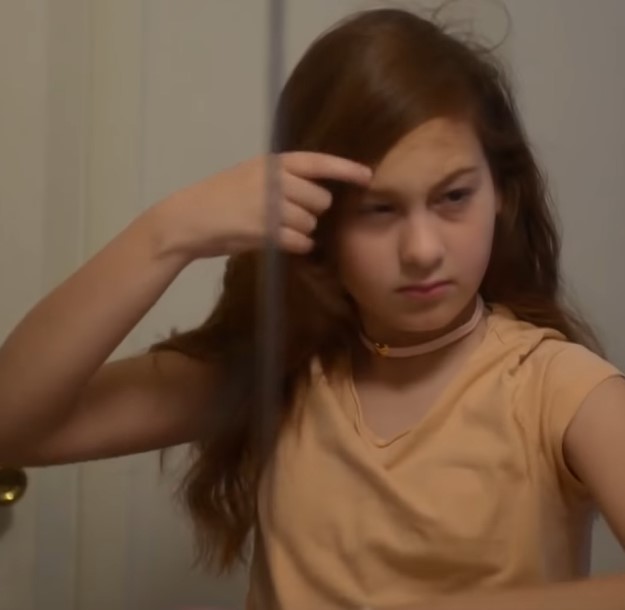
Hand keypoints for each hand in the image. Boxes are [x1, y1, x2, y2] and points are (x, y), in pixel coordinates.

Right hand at [154, 152, 371, 259]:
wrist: (188, 219)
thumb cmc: (219, 197)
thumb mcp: (250, 176)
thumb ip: (280, 179)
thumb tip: (314, 193)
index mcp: (272, 163)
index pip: (317, 162)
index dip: (345, 169)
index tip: (368, 176)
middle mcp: (274, 180)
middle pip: (320, 200)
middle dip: (312, 211)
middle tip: (290, 215)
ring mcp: (270, 205)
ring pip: (310, 223)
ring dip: (301, 231)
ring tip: (277, 229)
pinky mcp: (265, 231)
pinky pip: (300, 241)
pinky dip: (296, 245)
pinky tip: (281, 243)